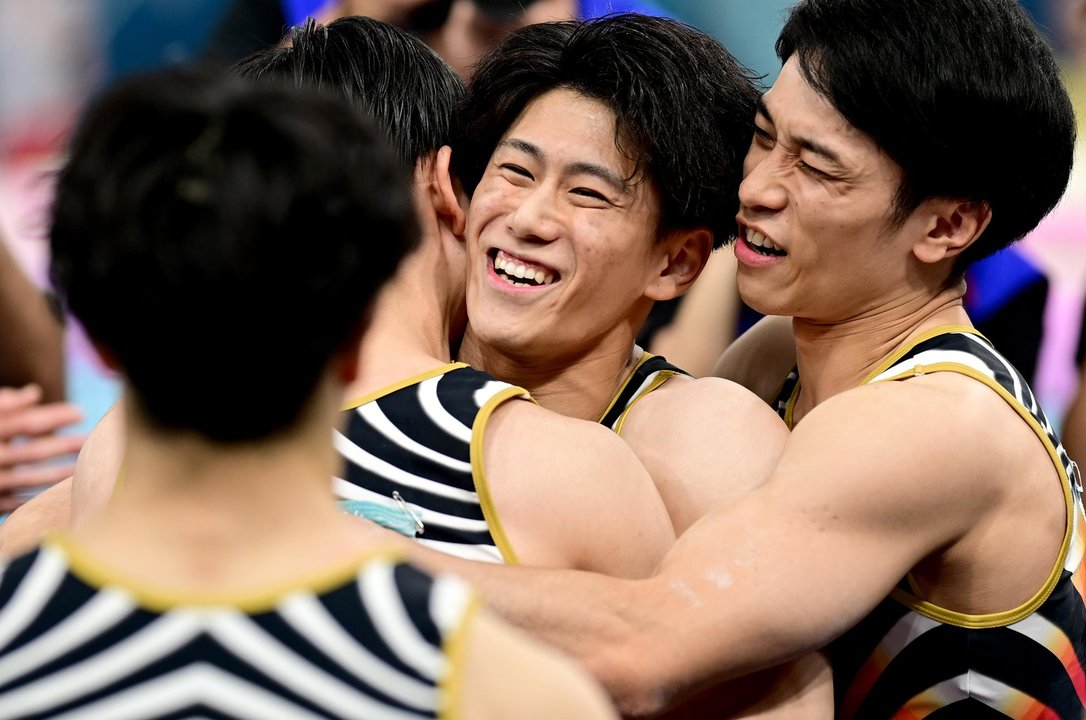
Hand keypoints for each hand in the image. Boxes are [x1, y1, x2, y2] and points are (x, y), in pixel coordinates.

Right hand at [0, 385, 85, 512]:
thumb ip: (3, 403)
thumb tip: (33, 393)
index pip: (27, 423)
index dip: (55, 417)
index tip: (81, 412)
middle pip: (35, 452)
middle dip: (67, 446)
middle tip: (95, 439)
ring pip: (30, 480)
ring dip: (61, 474)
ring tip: (87, 466)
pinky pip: (19, 503)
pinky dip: (43, 498)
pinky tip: (65, 492)